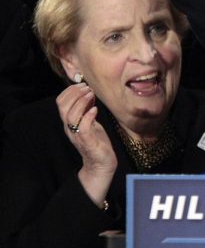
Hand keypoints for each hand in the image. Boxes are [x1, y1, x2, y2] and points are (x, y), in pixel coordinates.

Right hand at [57, 83, 116, 205]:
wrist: (101, 163)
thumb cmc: (97, 141)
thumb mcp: (90, 121)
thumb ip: (86, 109)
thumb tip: (88, 93)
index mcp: (69, 122)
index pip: (60, 103)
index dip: (69, 91)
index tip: (82, 84)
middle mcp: (70, 128)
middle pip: (63, 107)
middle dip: (74, 93)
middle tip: (87, 88)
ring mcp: (78, 135)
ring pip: (70, 116)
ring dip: (81, 102)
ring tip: (91, 95)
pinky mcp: (88, 142)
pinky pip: (83, 127)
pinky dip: (88, 116)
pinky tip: (96, 109)